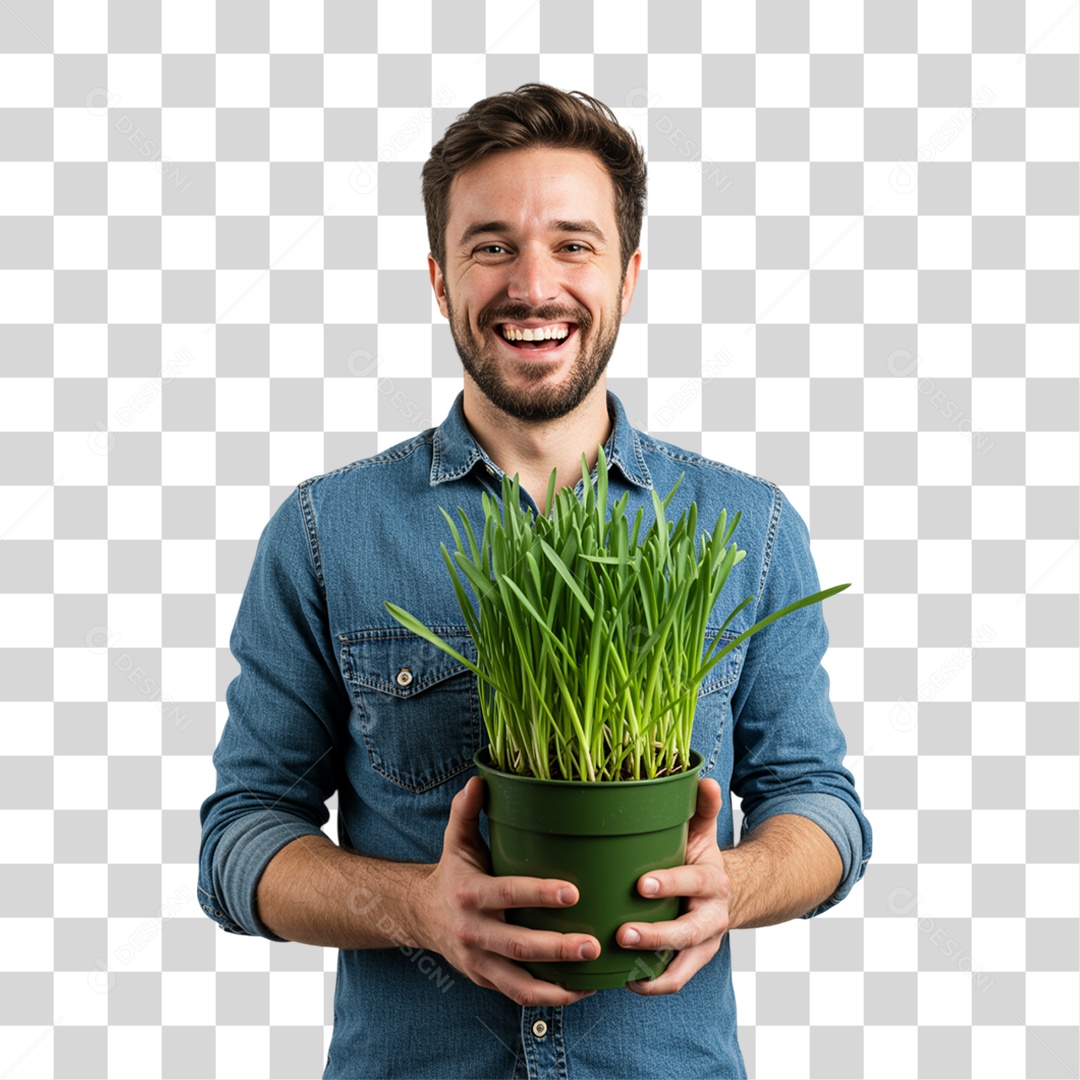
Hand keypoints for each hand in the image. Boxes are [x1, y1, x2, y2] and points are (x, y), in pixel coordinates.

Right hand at [413, 776, 599, 1006]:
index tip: (573, 892)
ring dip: (557, 984)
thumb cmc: (452, 873)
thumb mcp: (456, 841)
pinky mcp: (485, 980)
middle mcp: (472, 931)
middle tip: (593, 944)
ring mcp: (478, 961)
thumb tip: (479, 779)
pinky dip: (549, 998)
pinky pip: (518, 995)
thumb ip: (466, 811)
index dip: (539, 894)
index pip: (507, 893)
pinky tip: (581, 990)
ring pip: (518, 981)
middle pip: (517, 945)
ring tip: (594, 977)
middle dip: (557, 948)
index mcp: (469, 893)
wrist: (420, 916)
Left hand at [616, 778, 730, 994]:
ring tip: (621, 964)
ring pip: (683, 961)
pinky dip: (652, 984)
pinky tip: (624, 979)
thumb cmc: (698, 859)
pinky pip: (676, 980)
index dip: (669, 884)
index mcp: (712, 880)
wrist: (727, 894)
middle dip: (656, 934)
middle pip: (689, 931)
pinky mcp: (693, 961)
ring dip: (653, 967)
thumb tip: (706, 779)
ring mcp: (704, 943)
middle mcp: (712, 915)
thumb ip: (702, 809)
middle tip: (622, 933)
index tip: (640, 884)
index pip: (693, 882)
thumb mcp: (702, 833)